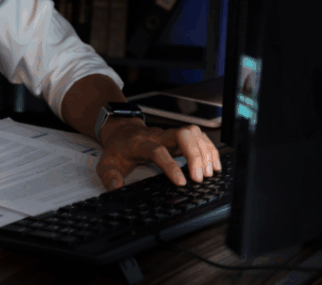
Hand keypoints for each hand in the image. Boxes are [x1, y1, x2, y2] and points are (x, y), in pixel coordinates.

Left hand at [95, 121, 221, 190]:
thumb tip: (116, 190)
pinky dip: (210, 149)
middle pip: (182, 134)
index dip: (171, 165)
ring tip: (209, 174)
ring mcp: (171, 134)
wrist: (122, 130)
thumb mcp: (106, 164)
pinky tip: (214, 165)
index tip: (181, 182)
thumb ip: (110, 177)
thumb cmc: (118, 148)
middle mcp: (159, 135)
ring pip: (193, 133)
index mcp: (141, 143)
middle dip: (194, 155)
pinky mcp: (180, 136)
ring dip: (204, 152)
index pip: (158, 150)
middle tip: (199, 177)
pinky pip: (199, 137)